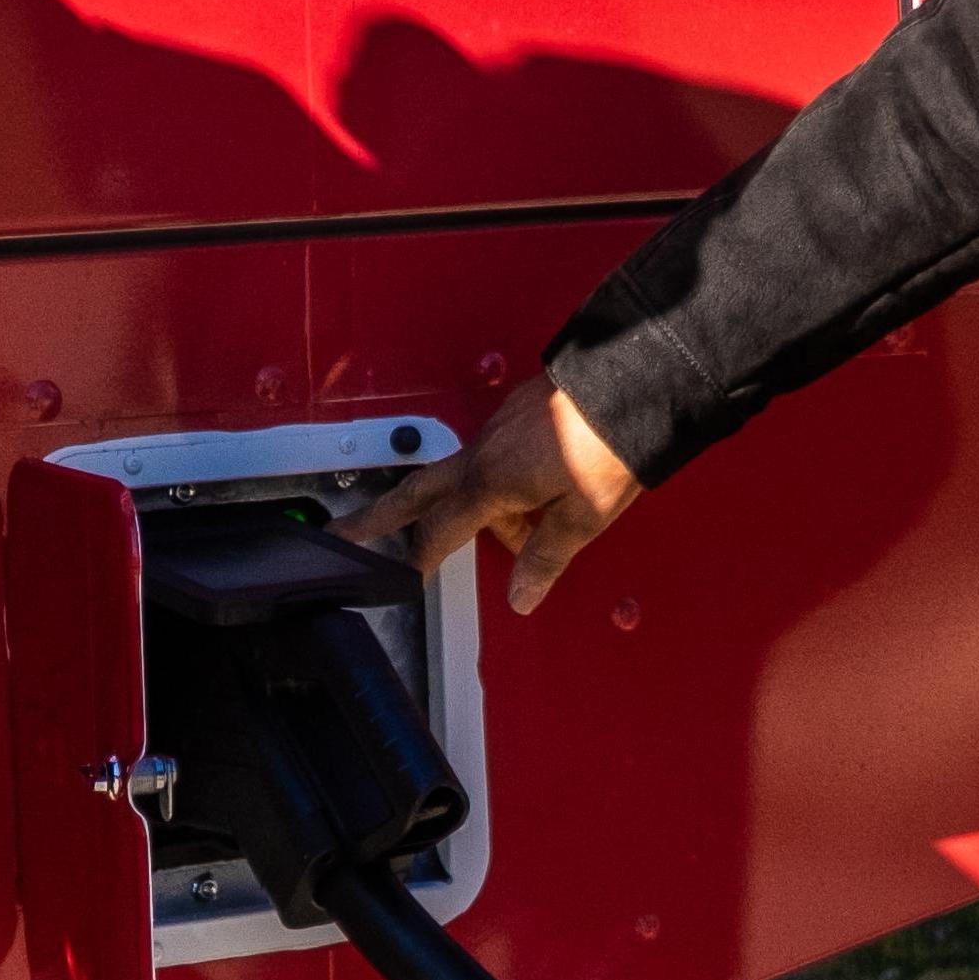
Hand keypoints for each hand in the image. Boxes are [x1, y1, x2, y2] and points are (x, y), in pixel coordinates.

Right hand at [344, 375, 643, 612]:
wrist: (633, 382)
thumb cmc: (610, 446)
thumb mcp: (582, 516)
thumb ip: (545, 558)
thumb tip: (521, 598)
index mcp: (491, 483)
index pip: (439, 531)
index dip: (418, 560)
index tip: (398, 579)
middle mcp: (483, 453)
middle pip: (419, 491)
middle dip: (380, 515)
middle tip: (345, 531)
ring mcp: (495, 429)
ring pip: (464, 476)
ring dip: (472, 505)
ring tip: (524, 529)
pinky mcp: (514, 414)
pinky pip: (491, 456)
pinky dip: (498, 480)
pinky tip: (537, 491)